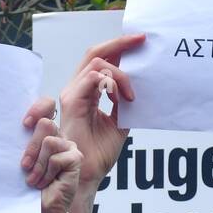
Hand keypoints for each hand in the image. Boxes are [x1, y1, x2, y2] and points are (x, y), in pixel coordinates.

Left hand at [19, 101, 81, 212]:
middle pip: (45, 123)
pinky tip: (47, 182)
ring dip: (38, 164)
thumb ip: (27, 141)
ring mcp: (69, 147)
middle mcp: (59, 138)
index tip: (24, 124)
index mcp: (46, 134)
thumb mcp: (25, 159)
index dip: (37, 108)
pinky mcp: (75, 158)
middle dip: (31, 148)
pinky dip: (47, 172)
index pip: (47, 106)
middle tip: (25, 167)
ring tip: (35, 180)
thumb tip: (23, 124)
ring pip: (49, 141)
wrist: (42, 209)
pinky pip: (56, 157)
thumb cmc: (31, 186)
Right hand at [58, 34, 144, 190]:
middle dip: (119, 43)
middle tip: (141, 41)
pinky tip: (120, 97)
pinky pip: (92, 78)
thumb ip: (124, 102)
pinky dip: (111, 83)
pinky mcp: (71, 101)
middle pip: (95, 52)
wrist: (89, 172)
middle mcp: (76, 89)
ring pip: (97, 63)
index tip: (140, 42)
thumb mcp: (120, 121)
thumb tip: (139, 85)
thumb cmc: (100, 152)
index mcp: (86, 92)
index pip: (100, 60)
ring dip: (120, 75)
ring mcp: (72, 93)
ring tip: (130, 96)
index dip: (119, 47)